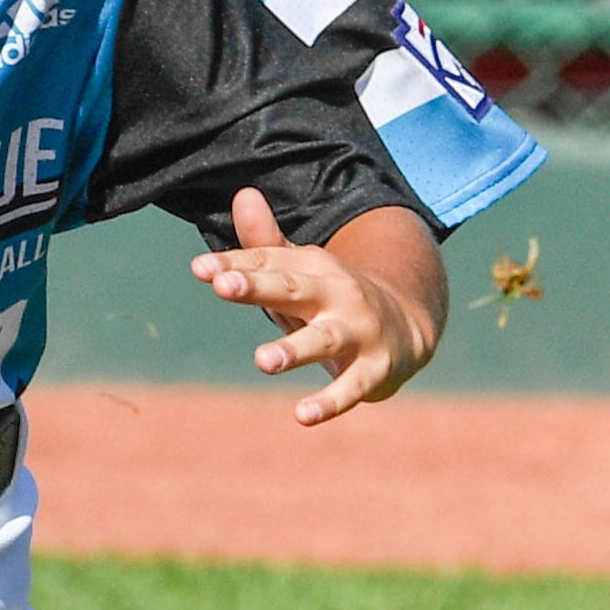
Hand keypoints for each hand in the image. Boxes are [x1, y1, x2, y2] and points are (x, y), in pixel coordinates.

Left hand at [189, 188, 442, 427]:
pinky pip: (352, 387)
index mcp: (312, 267)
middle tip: (223, 287)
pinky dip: (330, 402)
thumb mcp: (301, 272)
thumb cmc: (333, 298)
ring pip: (323, 339)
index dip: (233, 264)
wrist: (410, 322)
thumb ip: (265, 243)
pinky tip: (302, 415)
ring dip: (294, 349)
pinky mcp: (376, 368)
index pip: (268, 262)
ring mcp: (358, 331)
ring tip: (262, 360)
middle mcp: (336, 294)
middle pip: (292, 288)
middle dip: (258, 286)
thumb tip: (242, 194)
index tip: (200, 269)